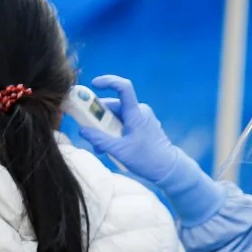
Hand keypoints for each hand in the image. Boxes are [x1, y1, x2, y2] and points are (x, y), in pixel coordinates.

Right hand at [81, 76, 223, 223]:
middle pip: (113, 106)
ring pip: (116, 118)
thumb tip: (82, 130)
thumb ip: (99, 139)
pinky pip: (123, 124)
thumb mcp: (118, 150)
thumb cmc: (147, 159)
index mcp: (136, 113)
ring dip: (105, 129)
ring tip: (100, 148)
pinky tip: (108, 148)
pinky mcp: (142, 127)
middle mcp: (139, 112)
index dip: (108, 82)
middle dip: (98, 118)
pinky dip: (113, 133)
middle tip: (87, 130)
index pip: (123, 87)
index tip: (94, 84)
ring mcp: (141, 119)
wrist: (168, 169)